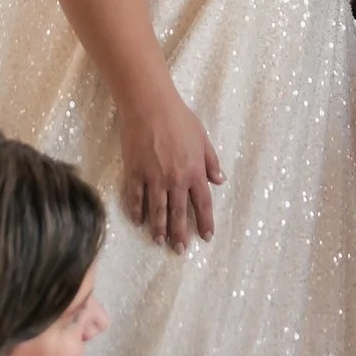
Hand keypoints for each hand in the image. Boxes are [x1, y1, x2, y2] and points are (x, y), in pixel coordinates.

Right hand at [116, 90, 224, 251]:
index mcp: (194, 171)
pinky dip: (137, 211)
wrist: (149, 106)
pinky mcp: (135, 172)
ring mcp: (154, 178)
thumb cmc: (179, 118)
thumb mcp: (203, 138)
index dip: (205, 222)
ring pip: (157, 210)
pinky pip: (136, 197)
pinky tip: (138, 221)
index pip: (203, 204)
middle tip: (179, 250)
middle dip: (180, 234)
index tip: (206, 237)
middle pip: (178, 213)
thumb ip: (211, 161)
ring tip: (159, 242)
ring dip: (159, 228)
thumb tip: (219, 180)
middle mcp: (175, 179)